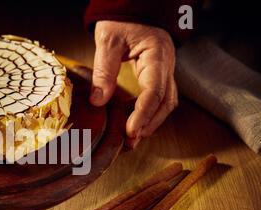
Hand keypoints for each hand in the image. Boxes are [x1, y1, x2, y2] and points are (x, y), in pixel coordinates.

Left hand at [90, 21, 177, 147]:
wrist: (134, 8)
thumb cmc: (122, 19)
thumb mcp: (108, 40)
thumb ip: (104, 70)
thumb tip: (98, 102)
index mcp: (158, 55)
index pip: (155, 91)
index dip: (143, 114)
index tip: (130, 131)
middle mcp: (166, 66)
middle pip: (165, 102)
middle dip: (149, 124)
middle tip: (130, 141)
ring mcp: (164, 71)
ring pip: (165, 103)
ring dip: (150, 122)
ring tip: (132, 138)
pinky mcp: (157, 75)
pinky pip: (157, 98)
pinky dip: (147, 113)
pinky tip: (132, 122)